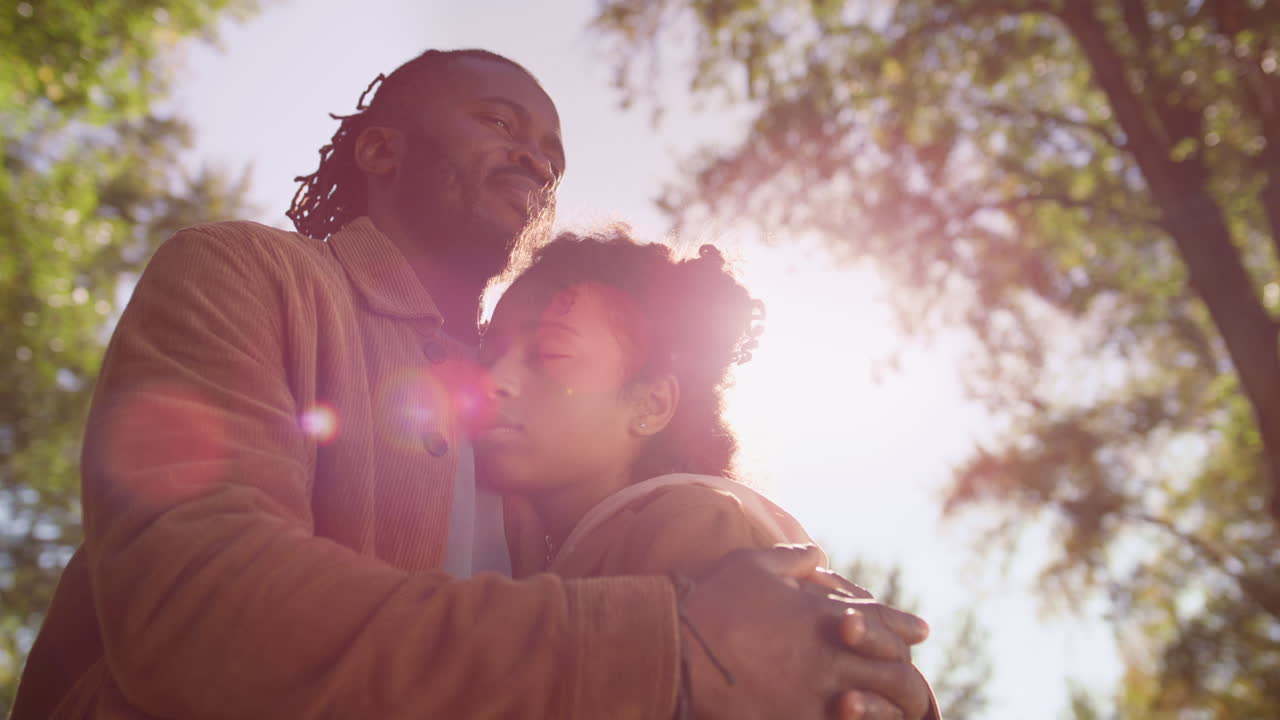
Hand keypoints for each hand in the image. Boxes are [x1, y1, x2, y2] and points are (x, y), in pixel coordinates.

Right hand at [682, 545, 933, 719]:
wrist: (681, 653)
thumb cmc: (714, 603)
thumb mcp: (753, 564)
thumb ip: (793, 557)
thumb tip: (818, 554)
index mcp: (823, 616)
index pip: (881, 620)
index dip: (904, 626)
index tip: (922, 631)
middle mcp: (830, 657)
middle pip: (893, 672)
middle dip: (907, 676)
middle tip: (915, 682)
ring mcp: (817, 695)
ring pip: (878, 709)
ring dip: (889, 709)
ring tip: (896, 712)